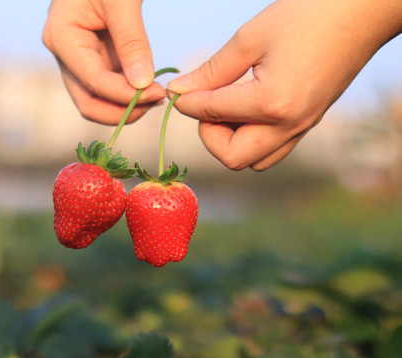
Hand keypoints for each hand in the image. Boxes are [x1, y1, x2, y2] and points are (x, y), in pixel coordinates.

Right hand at [43, 0, 165, 124]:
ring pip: (97, 99)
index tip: (159, 94)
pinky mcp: (93, 57)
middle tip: (155, 103)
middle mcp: (64, 53)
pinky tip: (149, 87)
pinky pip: (108, 86)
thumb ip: (131, 41)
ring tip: (156, 96)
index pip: (93, 82)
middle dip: (121, 110)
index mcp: (61, 37)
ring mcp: (77, 58)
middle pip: (88, 102)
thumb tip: (143, 86)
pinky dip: (127, 92)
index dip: (125, 96)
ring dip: (125, 105)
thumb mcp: (121, 1)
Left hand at [168, 0, 401, 170]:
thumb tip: (180, 90)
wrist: (363, 12)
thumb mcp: (250, 38)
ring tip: (228, 105)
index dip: (187, 104)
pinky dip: (251, 137)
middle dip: (209, 134)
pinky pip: (272, 149)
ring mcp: (302, 128)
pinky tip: (246, 108)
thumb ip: (212, 70)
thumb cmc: (308, 14)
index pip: (212, 115)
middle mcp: (289, 125)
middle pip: (232, 158)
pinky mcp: (308, 123)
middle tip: (207, 102)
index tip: (178, 92)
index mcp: (273, 103)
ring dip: (231, 140)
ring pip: (253, 160)